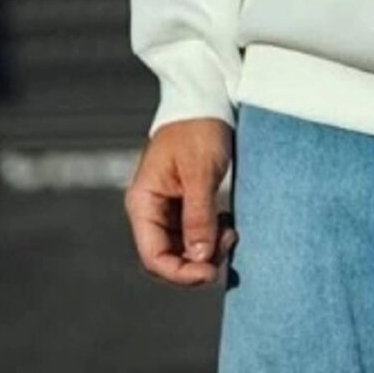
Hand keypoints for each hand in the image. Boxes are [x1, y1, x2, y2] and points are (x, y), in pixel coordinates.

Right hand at [125, 116, 237, 285]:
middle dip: (198, 262)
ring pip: (183, 249)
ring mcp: (166, 208)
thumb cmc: (198, 128)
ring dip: (207, 249)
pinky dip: (211, 236)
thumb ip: (198, 216)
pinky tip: (226, 223)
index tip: (211, 273)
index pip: (154, 257)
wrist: (205, 99)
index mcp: (143, 203)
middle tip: (229, 245)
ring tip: (230, 231)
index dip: (181, 273)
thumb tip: (199, 258)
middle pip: (168, 258)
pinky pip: (193, 233)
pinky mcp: (183, 203)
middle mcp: (150, 210)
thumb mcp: (200, 172)